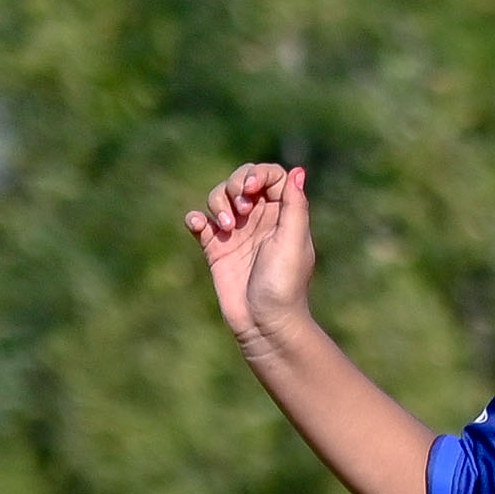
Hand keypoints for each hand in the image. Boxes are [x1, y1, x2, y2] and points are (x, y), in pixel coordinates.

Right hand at [186, 162, 318, 351]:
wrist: (264, 323)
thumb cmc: (284, 284)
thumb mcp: (293, 240)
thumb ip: (295, 204)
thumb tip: (298, 170)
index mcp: (283, 215)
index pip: (271, 176)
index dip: (259, 174)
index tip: (251, 190)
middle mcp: (260, 220)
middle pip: (242, 180)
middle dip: (235, 184)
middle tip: (239, 208)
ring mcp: (237, 233)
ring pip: (219, 197)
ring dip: (217, 202)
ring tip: (226, 226)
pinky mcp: (216, 248)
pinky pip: (200, 222)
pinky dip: (196, 218)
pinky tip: (200, 226)